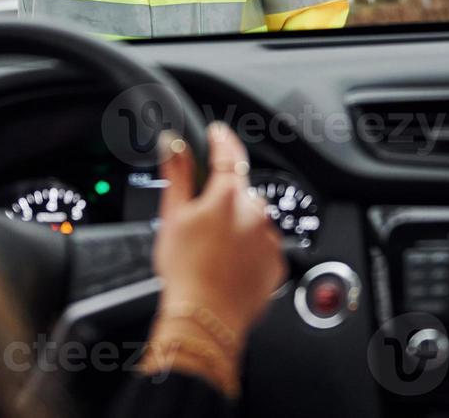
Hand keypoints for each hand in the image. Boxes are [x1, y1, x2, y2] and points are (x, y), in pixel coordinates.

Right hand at [152, 123, 286, 346]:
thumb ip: (176, 173)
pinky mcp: (276, 263)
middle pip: (239, 192)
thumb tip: (172, 142)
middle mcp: (254, 212)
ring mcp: (268, 238)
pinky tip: (228, 264)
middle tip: (201, 222)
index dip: (222, 140)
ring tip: (213, 251)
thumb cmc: (185, 270)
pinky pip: (263, 246)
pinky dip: (249, 250)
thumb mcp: (172, 216)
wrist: (205, 316)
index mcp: (227, 195)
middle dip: (224, 199)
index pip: (228, 155)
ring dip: (238, 225)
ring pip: (253, 220)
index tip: (219, 133)